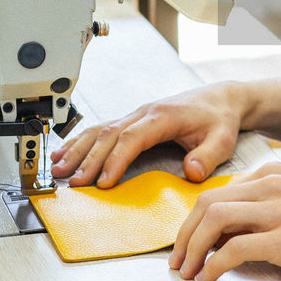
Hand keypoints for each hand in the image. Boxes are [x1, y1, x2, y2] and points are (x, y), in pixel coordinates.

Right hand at [50, 84, 245, 186]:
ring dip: (77, 149)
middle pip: (109, 134)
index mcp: (163, 116)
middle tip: (71, 181)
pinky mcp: (132, 120)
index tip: (102, 181)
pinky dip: (80, 141)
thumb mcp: (223, 139)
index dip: (115, 159)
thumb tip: (190, 171)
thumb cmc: (220, 119)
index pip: (132, 137)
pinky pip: (102, 129)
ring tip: (57, 169)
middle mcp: (145, 112)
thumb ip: (208, 156)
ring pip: (99, 129)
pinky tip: (64, 153)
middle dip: (87, 159)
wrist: (221, 99)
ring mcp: (136, 115)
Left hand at [168, 161, 280, 280]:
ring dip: (192, 249)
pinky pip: (234, 249)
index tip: (187, 246)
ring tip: (187, 273)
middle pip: (206, 202)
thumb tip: (227, 233)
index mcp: (274, 173)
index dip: (193, 221)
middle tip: (177, 262)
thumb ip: (268, 206)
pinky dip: (213, 265)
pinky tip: (209, 279)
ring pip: (214, 219)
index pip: (216, 191)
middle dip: (184, 235)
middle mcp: (274, 185)